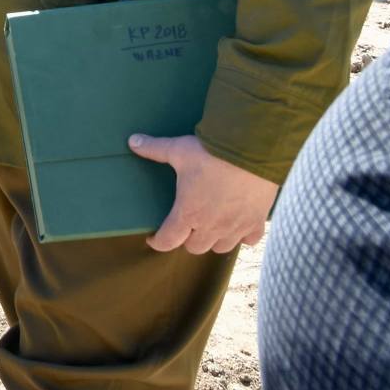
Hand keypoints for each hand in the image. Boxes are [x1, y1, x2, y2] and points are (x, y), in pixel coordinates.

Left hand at [129, 133, 278, 253]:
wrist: (252, 151)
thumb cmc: (211, 153)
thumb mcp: (179, 149)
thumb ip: (154, 149)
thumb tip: (133, 141)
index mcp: (188, 213)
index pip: (168, 240)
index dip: (158, 242)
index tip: (153, 238)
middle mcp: (211, 226)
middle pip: (195, 247)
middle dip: (186, 239)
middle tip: (184, 226)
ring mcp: (236, 227)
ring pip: (221, 247)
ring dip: (213, 240)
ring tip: (209, 227)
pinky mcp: (257, 222)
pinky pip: (249, 240)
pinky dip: (243, 237)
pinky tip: (238, 225)